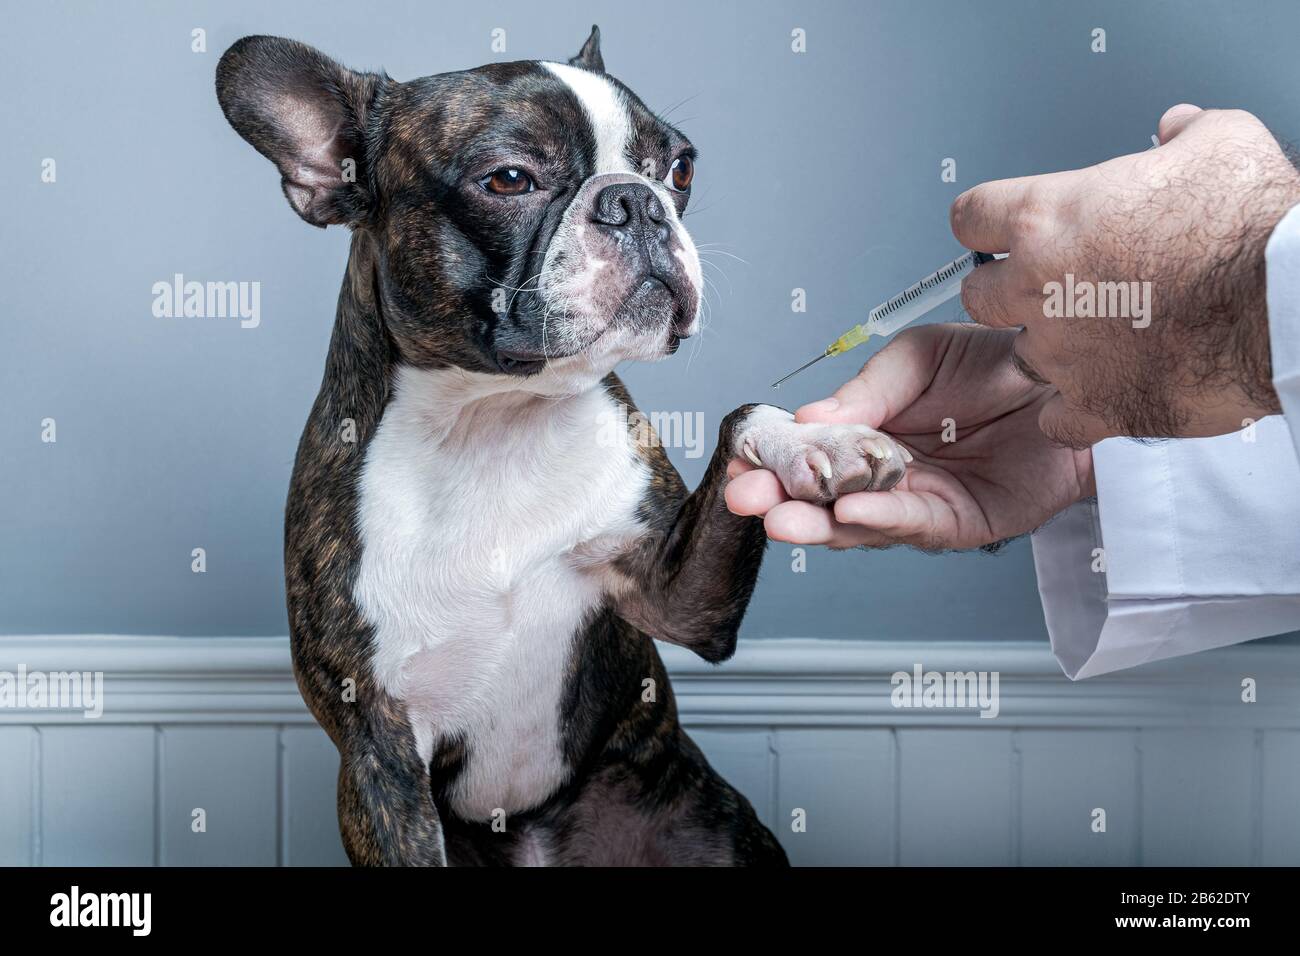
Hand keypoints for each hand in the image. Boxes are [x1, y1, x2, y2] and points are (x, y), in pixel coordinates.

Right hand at [725, 324, 1093, 549]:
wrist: (1071, 378)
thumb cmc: (996, 362)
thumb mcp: (916, 358)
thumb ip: (864, 391)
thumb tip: (806, 417)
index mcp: (866, 433)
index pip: (808, 454)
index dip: (772, 460)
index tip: (738, 461)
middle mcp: (885, 475)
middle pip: (823, 499)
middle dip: (781, 501)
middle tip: (746, 497)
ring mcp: (919, 504)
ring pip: (858, 524)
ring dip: (819, 523)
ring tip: (783, 517)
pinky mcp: (961, 525)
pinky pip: (914, 525)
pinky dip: (881, 521)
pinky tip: (850, 513)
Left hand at [952, 104, 1299, 444]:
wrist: (1291, 301)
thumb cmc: (1255, 227)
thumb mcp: (1221, 144)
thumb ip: (1181, 136)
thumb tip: (1175, 130)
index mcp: (1050, 220)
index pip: (970, 217)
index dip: (984, 221)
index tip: (994, 229)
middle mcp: (1040, 289)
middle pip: (979, 295)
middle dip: (1006, 291)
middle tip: (1049, 285)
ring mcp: (1063, 354)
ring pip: (1023, 357)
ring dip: (1052, 348)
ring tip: (1100, 336)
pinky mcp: (1097, 406)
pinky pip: (1058, 420)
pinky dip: (1077, 411)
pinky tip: (1104, 391)